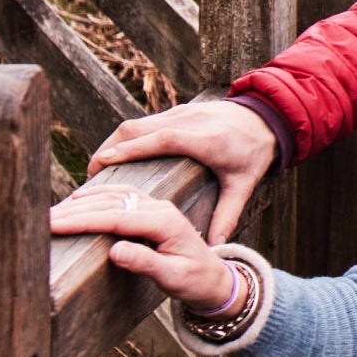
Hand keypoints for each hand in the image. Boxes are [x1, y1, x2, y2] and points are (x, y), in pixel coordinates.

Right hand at [49, 187, 241, 311]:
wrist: (214, 277)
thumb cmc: (194, 281)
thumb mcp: (172, 278)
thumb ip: (145, 263)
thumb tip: (115, 251)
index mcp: (165, 222)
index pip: (117, 217)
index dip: (83, 220)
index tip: (54, 225)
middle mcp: (160, 208)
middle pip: (111, 203)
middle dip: (75, 211)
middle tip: (42, 220)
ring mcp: (156, 205)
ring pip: (114, 195)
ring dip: (83, 201)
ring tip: (53, 211)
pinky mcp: (151, 208)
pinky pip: (121, 195)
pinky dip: (97, 195)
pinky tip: (78, 200)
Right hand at [91, 97, 277, 242]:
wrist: (268, 116)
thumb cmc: (254, 154)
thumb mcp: (244, 185)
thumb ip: (228, 215)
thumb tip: (215, 247)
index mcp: (207, 141)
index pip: (164, 140)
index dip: (131, 150)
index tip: (101, 165)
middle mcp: (190, 121)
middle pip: (139, 129)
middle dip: (108, 150)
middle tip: (88, 179)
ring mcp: (181, 112)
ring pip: (136, 123)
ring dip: (112, 144)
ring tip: (95, 172)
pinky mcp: (176, 109)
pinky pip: (143, 122)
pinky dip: (124, 138)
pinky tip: (113, 158)